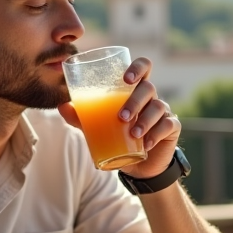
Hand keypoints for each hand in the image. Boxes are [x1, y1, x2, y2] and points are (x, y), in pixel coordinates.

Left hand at [57, 56, 180, 180]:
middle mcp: (151, 97)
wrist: (139, 165)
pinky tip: (146, 143)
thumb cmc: (119, 137)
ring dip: (145, 120)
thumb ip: (82, 117)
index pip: (143, 67)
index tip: (125, 78)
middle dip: (135, 101)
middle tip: (121, 117)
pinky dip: (157, 134)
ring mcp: (164, 112)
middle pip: (149, 87)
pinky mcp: (171, 128)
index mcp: (135, 90)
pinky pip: (168, 125)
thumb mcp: (98, 127)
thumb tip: (61, 106)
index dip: (137, 67)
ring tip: (133, 133)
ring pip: (159, 107)